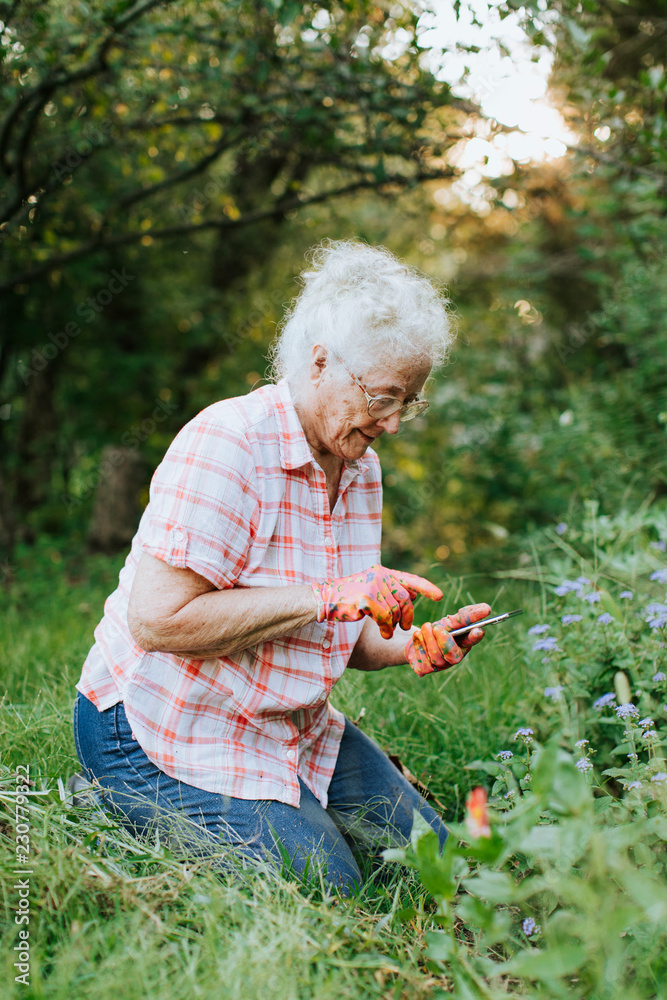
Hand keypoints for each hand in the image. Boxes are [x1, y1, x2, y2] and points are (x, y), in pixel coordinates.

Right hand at [312, 564, 442, 639]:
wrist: (326, 599)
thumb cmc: (350, 597)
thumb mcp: (372, 589)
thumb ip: (391, 590)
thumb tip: (413, 595)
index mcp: (383, 572)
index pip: (410, 579)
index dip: (426, 588)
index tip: (440, 596)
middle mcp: (380, 575)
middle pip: (404, 600)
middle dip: (407, 616)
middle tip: (405, 627)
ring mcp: (373, 585)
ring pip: (395, 611)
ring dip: (393, 625)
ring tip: (387, 630)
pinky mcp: (366, 598)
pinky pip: (385, 618)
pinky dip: (387, 628)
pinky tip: (383, 633)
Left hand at [405, 602, 490, 676]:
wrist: (416, 639)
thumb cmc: (437, 631)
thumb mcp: (450, 621)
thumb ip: (465, 616)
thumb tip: (487, 608)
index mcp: (463, 645)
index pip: (471, 641)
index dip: (475, 637)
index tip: (478, 629)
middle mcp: (453, 658)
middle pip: (453, 656)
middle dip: (444, 641)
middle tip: (437, 627)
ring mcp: (439, 666)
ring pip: (436, 657)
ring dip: (429, 639)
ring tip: (425, 626)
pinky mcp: (424, 670)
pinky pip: (422, 661)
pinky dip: (419, 644)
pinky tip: (417, 635)